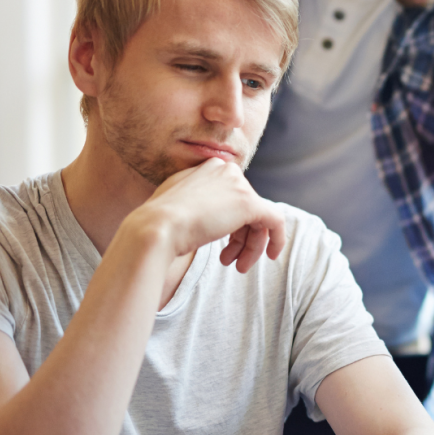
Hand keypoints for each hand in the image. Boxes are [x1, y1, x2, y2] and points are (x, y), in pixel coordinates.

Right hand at [128, 158, 286, 272]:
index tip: (223, 244)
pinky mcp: (250, 203)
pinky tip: (272, 255)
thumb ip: (195, 199)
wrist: (156, 227)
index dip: (229, 224)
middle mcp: (225, 169)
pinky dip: (277, 239)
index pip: (229, 197)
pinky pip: (275, 221)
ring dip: (250, 246)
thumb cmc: (159, 222)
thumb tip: (207, 211)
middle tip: (231, 261)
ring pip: (258, 218)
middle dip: (241, 238)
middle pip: (245, 208)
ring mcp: (239, 185)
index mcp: (208, 167)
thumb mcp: (175, 201)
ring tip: (238, 267)